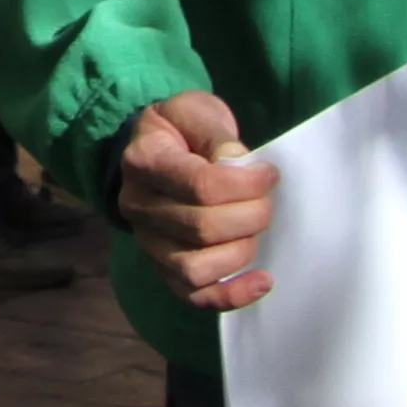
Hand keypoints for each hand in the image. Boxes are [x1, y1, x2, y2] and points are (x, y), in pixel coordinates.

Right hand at [114, 91, 279, 312]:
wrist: (156, 149)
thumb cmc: (181, 128)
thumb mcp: (196, 111)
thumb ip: (216, 135)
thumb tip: (238, 166)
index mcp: (144, 161)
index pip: (200, 185)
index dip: (246, 185)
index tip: (269, 175)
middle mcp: (137, 206)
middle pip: (201, 228)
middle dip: (250, 216)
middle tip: (267, 201)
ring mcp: (147, 243)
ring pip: (196, 268)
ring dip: (241, 251)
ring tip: (255, 229)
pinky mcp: (162, 268)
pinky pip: (194, 295)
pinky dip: (232, 295)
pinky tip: (262, 281)